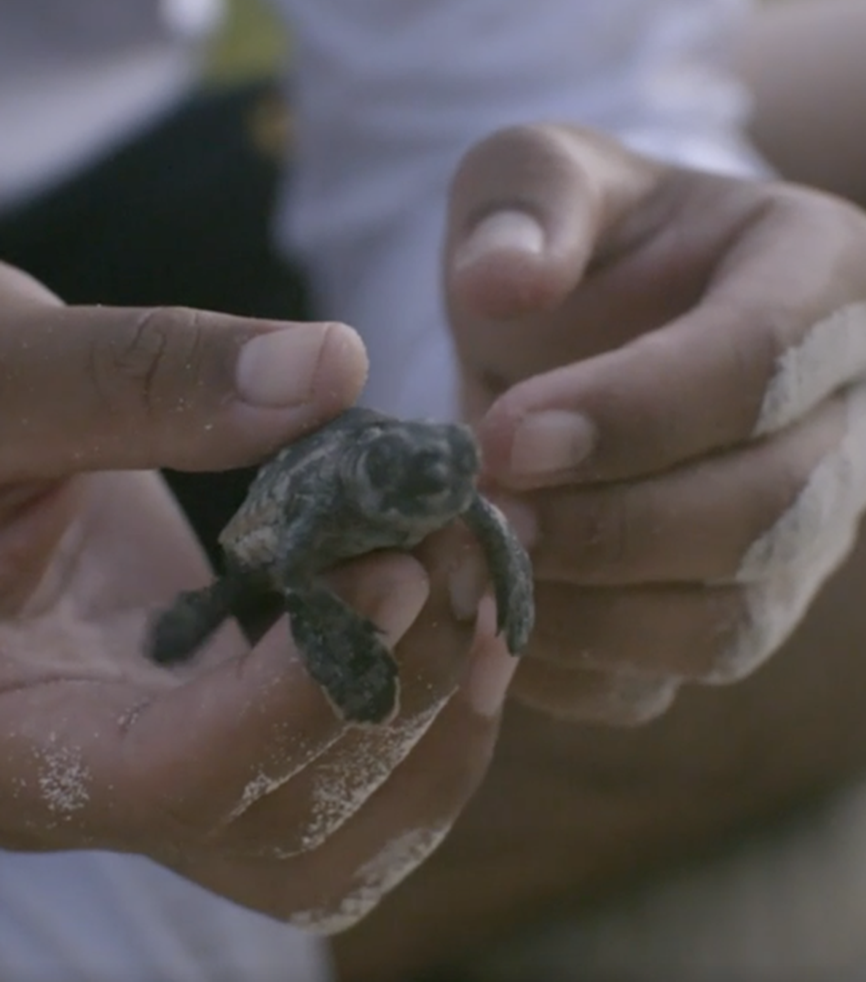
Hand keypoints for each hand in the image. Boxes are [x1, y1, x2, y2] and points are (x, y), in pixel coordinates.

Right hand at [0, 263, 514, 929]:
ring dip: (442, 718)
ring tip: (481, 575)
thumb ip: (139, 375)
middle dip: (404, 694)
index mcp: (3, 728)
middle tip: (460, 545)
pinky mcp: (223, 718)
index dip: (305, 694)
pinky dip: (428, 707)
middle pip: (286, 828)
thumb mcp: (1, 378)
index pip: (172, 781)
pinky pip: (345, 773)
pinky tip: (457, 600)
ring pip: (338, 835)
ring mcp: (167, 760)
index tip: (395, 568)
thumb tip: (334, 366)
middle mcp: (88, 780)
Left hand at [445, 124, 865, 724]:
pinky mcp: (743, 601)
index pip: (763, 360)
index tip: (501, 436)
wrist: (599, 328)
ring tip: (471, 575)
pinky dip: (577, 668)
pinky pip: (675, 676)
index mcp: (829, 278)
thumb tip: (502, 286)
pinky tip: (490, 623)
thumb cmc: (581, 241)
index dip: (634, 413)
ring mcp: (810, 526)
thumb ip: (528, 200)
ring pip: (734, 618)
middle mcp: (852, 415)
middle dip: (610, 527)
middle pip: (767, 509)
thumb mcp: (542, 175)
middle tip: (480, 516)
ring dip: (590, 614)